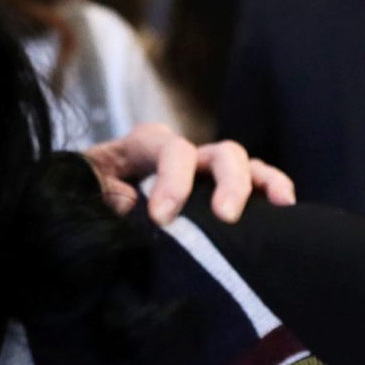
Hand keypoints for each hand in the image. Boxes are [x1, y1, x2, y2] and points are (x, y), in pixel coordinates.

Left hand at [83, 123, 295, 225]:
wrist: (79, 202)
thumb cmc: (82, 195)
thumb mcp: (83, 192)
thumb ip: (101, 195)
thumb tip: (128, 201)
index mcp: (142, 146)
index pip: (169, 150)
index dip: (172, 181)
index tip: (162, 219)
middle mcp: (180, 153)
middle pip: (217, 153)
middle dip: (226, 183)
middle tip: (225, 217)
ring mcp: (202, 171)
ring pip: (241, 164)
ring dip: (260, 182)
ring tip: (279, 204)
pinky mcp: (216, 191)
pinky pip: (252, 183)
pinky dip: (271, 189)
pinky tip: (285, 207)